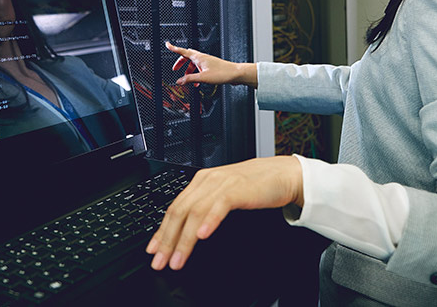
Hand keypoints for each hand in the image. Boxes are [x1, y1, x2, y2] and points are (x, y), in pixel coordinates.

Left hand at [146, 156, 303, 270]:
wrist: (283, 175)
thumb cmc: (255, 187)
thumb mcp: (223, 196)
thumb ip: (206, 207)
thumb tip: (188, 230)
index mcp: (201, 181)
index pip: (174, 208)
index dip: (161, 231)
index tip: (153, 250)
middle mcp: (207, 180)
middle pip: (179, 212)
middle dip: (167, 240)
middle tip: (161, 260)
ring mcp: (221, 183)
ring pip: (195, 212)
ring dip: (184, 239)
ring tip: (178, 259)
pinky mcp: (237, 189)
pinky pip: (219, 206)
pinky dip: (209, 221)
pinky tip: (202, 235)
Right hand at [166, 41, 256, 88]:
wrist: (235, 74)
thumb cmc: (222, 73)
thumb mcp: (203, 78)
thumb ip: (190, 79)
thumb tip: (179, 81)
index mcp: (199, 57)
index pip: (183, 51)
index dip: (174, 48)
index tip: (167, 45)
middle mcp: (202, 58)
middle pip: (187, 58)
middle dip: (180, 63)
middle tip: (175, 69)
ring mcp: (207, 62)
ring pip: (193, 64)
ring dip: (188, 71)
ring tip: (187, 80)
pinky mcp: (211, 67)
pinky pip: (199, 69)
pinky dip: (195, 74)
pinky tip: (197, 83)